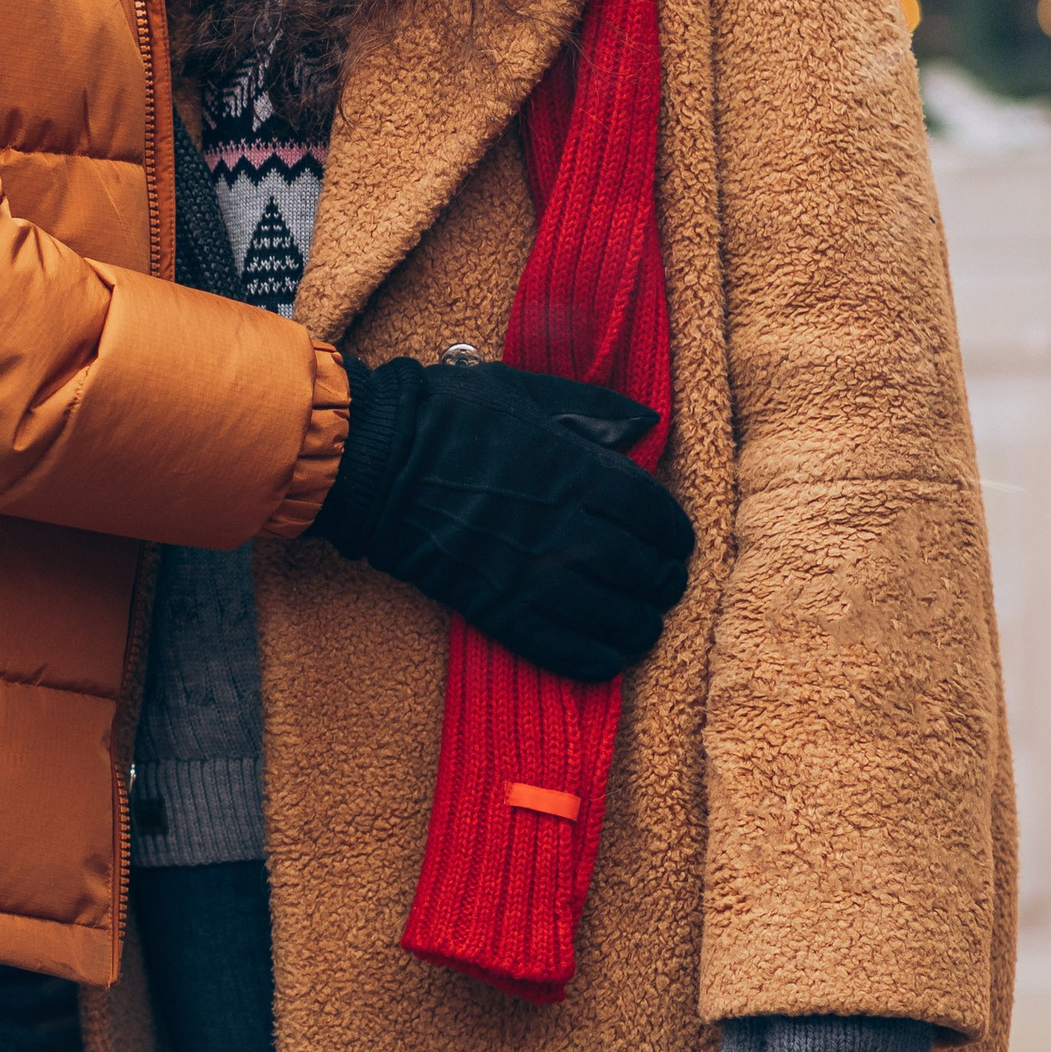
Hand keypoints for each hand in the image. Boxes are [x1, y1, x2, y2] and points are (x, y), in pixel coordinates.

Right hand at [308, 353, 693, 681]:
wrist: (374, 459)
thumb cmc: (447, 414)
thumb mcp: (523, 390)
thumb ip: (591, 408)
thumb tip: (646, 424)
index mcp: (574, 469)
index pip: (652, 513)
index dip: (674, 534)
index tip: (676, 542)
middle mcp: (562, 526)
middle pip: (639, 568)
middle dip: (663, 582)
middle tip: (666, 586)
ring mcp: (528, 571)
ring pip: (608, 614)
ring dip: (638, 626)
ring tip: (645, 626)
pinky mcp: (494, 605)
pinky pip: (556, 644)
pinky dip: (590, 659)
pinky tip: (608, 661)